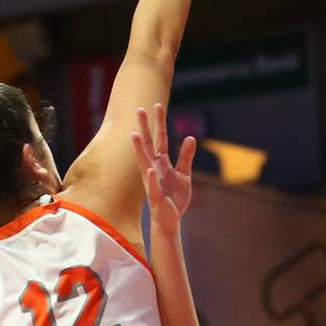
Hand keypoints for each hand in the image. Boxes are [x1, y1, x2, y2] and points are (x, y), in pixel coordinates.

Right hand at [130, 103, 195, 234]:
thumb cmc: (174, 197)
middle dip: (145, 127)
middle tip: (140, 109)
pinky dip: (151, 178)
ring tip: (134, 135)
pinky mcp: (156, 196)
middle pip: (149, 144)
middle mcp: (154, 168)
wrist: (170, 219)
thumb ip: (186, 157)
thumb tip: (190, 137)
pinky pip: (153, 186)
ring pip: (144, 162)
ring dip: (139, 149)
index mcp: (162, 163)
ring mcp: (153, 181)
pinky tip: (149, 169)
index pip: (161, 139)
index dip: (159, 123)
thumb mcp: (184, 175)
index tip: (157, 105)